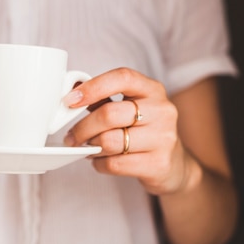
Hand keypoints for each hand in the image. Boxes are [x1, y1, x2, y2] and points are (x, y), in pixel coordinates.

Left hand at [63, 68, 192, 194]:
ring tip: (90, 148)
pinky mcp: (158, 163)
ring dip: (91, 147)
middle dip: (82, 128)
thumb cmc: (143, 131)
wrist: (173, 165)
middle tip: (72, 137)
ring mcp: (163, 137)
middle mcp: (162, 110)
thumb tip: (71, 90)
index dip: (93, 87)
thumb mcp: (129, 108)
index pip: (122, 78)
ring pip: (109, 141)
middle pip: (109, 114)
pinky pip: (114, 163)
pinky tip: (101, 161)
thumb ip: (102, 98)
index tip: (70, 100)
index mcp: (152, 90)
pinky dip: (99, 163)